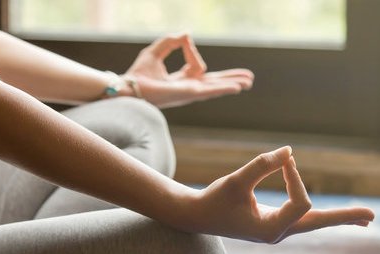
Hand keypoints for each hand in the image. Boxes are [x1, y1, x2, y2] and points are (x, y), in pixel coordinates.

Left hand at [124, 33, 253, 108]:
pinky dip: (224, 88)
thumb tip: (187, 33)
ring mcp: (191, 93)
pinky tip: (237, 88)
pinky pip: (210, 89)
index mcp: (181, 81)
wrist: (130, 87)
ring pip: (216, 87)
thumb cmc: (139, 73)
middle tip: (248, 79)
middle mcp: (188, 88)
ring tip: (248, 82)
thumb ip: (171, 41)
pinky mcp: (190, 94)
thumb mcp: (156, 50)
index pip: (196, 66)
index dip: (191, 50)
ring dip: (232, 83)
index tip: (185, 39)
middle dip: (230, 79)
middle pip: (214, 83)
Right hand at [188, 146, 374, 243]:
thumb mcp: (235, 181)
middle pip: (319, 223)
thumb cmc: (212, 199)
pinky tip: (340, 216)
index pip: (300, 201)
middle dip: (345, 217)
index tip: (285, 160)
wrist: (195, 217)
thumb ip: (261, 165)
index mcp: (271, 230)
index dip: (296, 178)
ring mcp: (278, 230)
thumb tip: (289, 151)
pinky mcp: (275, 224)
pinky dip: (323, 215)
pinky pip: (305, 218)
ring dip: (340, 217)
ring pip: (315, 222)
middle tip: (373, 216)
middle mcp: (279, 233)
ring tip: (366, 218)